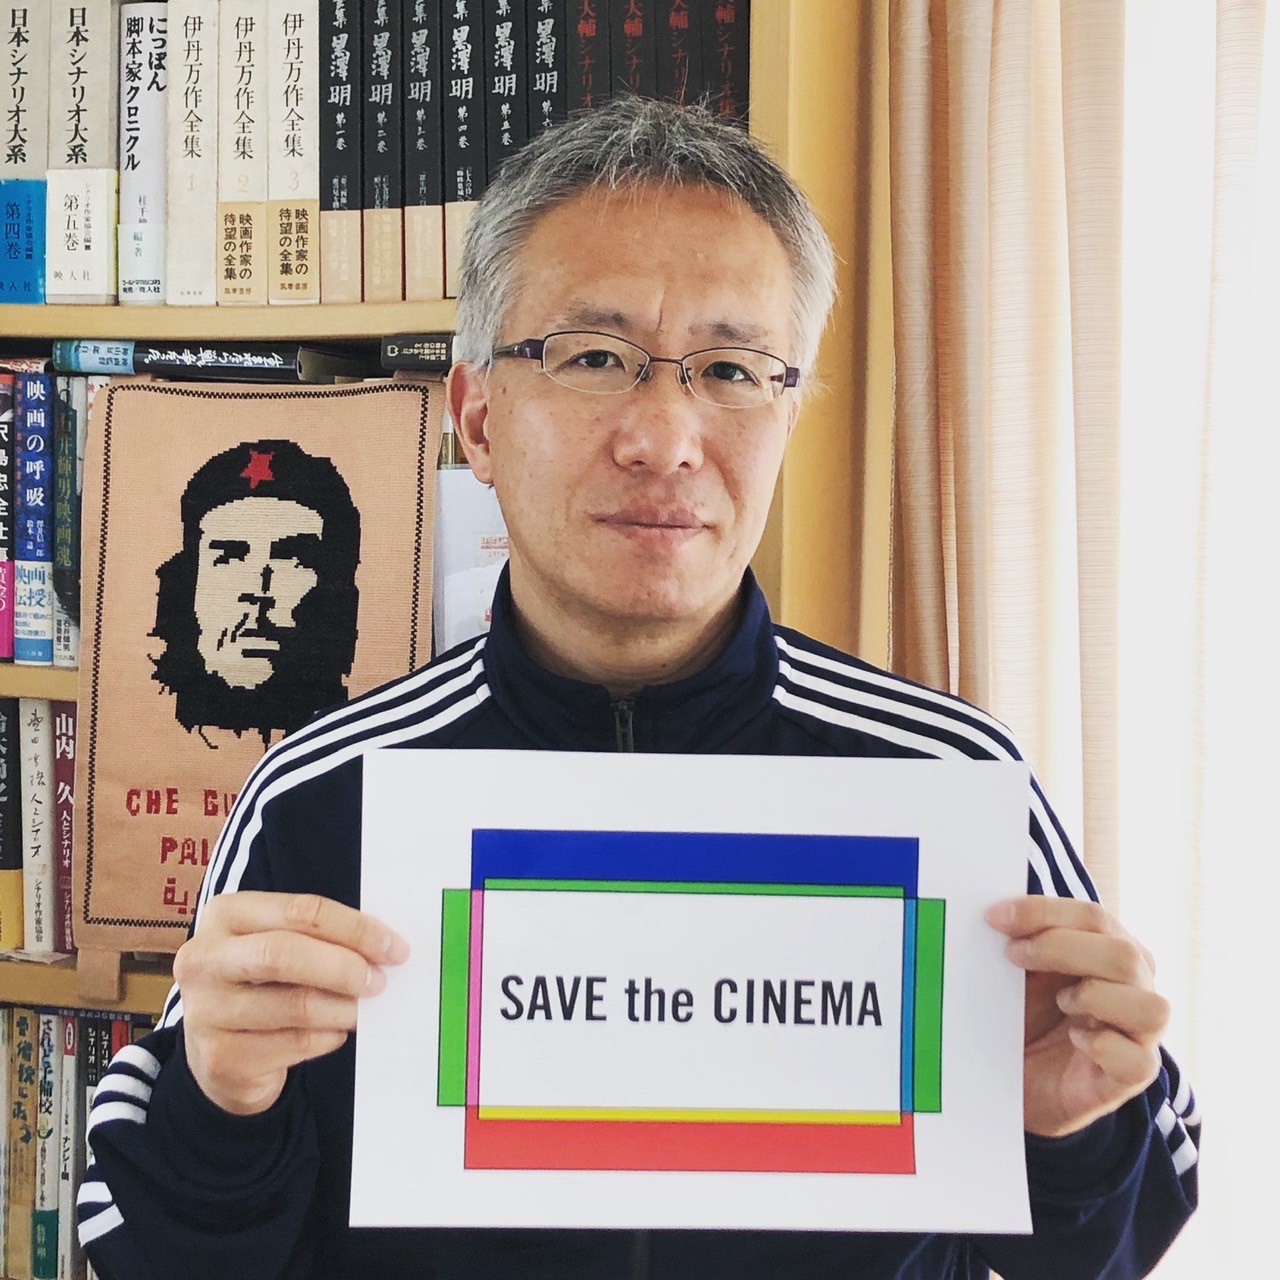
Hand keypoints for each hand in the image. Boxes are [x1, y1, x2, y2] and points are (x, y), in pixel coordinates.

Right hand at [172, 891, 409, 1116]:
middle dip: (344, 967)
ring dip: (343, 1008)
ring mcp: (205, 1010)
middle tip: (379, 980)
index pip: (300, 910)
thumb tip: (384, 946)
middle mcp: (204, 958)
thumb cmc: (263, 984)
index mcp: (225, 914)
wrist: (218, 1052)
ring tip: (361, 1009)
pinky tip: (334, 1032)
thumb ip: (319, 937)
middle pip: (285, 954)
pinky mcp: (219, 1057)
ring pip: (295, 1005)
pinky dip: (328, 1036)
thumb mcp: (279, 945)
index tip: (393, 946)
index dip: (354, 928)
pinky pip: (294, 1044)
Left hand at [985, 896, 1169, 1137]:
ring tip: (1060, 1002)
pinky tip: (1075, 1039)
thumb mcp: (1022, 971)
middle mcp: (1136, 986)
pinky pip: (1137, 1060)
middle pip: (1123, 953)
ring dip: (1094, 997)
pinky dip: (1103, 1045)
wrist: (1024, 1078)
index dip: (1043, 912)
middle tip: (1013, 954)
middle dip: (1060, 947)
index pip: (1092, 916)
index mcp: (1111, 947)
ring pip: (1149, 1006)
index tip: (995, 916)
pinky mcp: (1134, 1076)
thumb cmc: (1030, 1013)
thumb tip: (997, 911)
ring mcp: (1141, 1033)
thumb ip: (1022, 939)